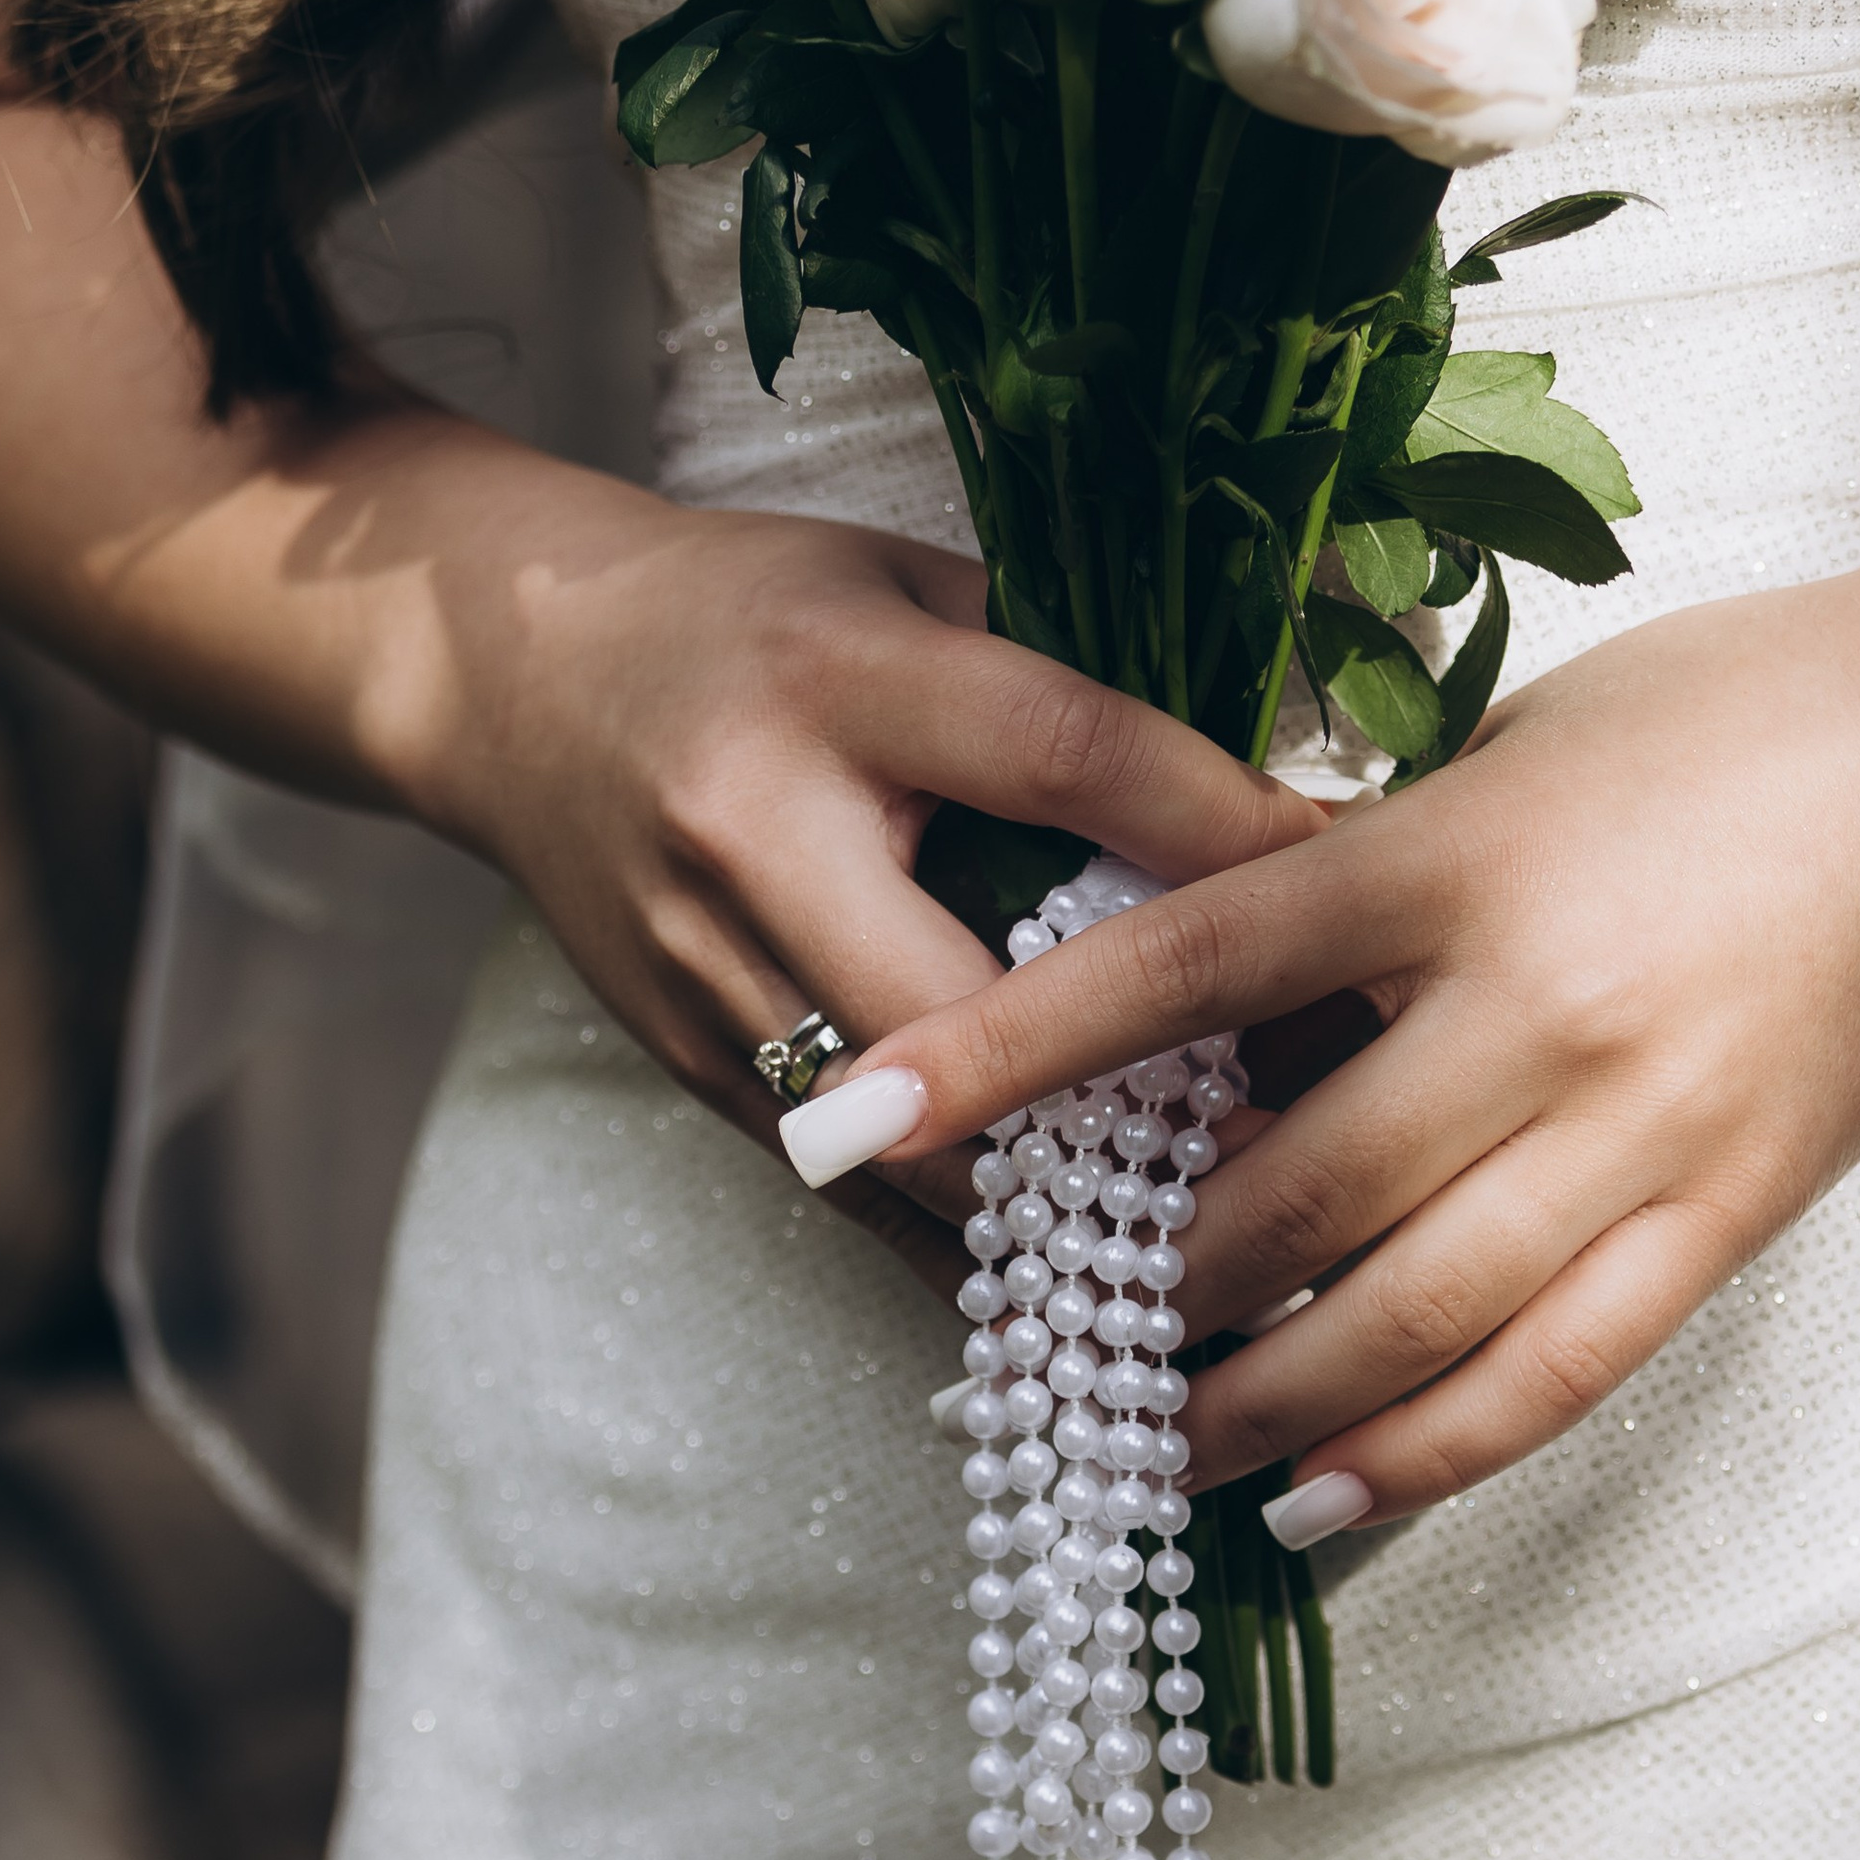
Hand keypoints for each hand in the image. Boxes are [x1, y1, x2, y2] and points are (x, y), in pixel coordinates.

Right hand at [402, 473, 1313, 1287]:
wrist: (507, 679)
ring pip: (917, 1144)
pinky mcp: (689, 1069)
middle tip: (1307, 1128)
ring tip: (1227, 1230)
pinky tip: (1095, 1273)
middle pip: (979, 1005)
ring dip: (1074, 1202)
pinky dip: (984, 1238)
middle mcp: (757, 836)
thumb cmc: (748, 614)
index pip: (1061, 757)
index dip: (1220, 829)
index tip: (1352, 884)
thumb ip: (1059, 678)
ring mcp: (710, 973)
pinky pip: (860, 1194)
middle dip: (1145, 1085)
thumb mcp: (901, 586)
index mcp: (836, 679)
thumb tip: (1263, 793)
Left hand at [825, 507, 1859, 1502]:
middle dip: (1140, 1279)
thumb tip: (1189, 987)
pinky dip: (1428, 1452)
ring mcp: (1648, 1125)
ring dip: (1257, 1401)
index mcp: (1451, 857)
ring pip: (1409, 1315)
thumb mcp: (1502, 752)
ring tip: (1152, 1442)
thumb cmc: (1714, 714)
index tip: (856, 1116)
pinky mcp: (1735, 1210)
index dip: (1007, 1053)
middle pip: (1286, 1190)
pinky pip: (1560, 1369)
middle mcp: (1538, 1006)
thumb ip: (1352, 871)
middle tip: (1029, 1325)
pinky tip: (1324, 1501)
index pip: (1181, 970)